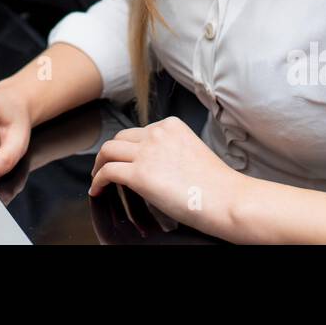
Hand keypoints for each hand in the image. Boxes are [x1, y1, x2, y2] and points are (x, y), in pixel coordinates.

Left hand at [89, 115, 248, 240]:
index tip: (124, 159)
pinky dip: (97, 181)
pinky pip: (107, 172)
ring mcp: (147, 151)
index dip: (127, 147)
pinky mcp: (139, 174)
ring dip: (99, 165)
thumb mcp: (193, 153)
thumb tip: (157, 166)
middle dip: (110, 153)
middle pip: (120, 138)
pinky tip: (98, 191)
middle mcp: (157, 132)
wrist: (227, 199)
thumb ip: (172, 152)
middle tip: (104, 167)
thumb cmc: (218, 185)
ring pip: (108, 150)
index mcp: (171, 126)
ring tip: (97, 178)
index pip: (139, 132)